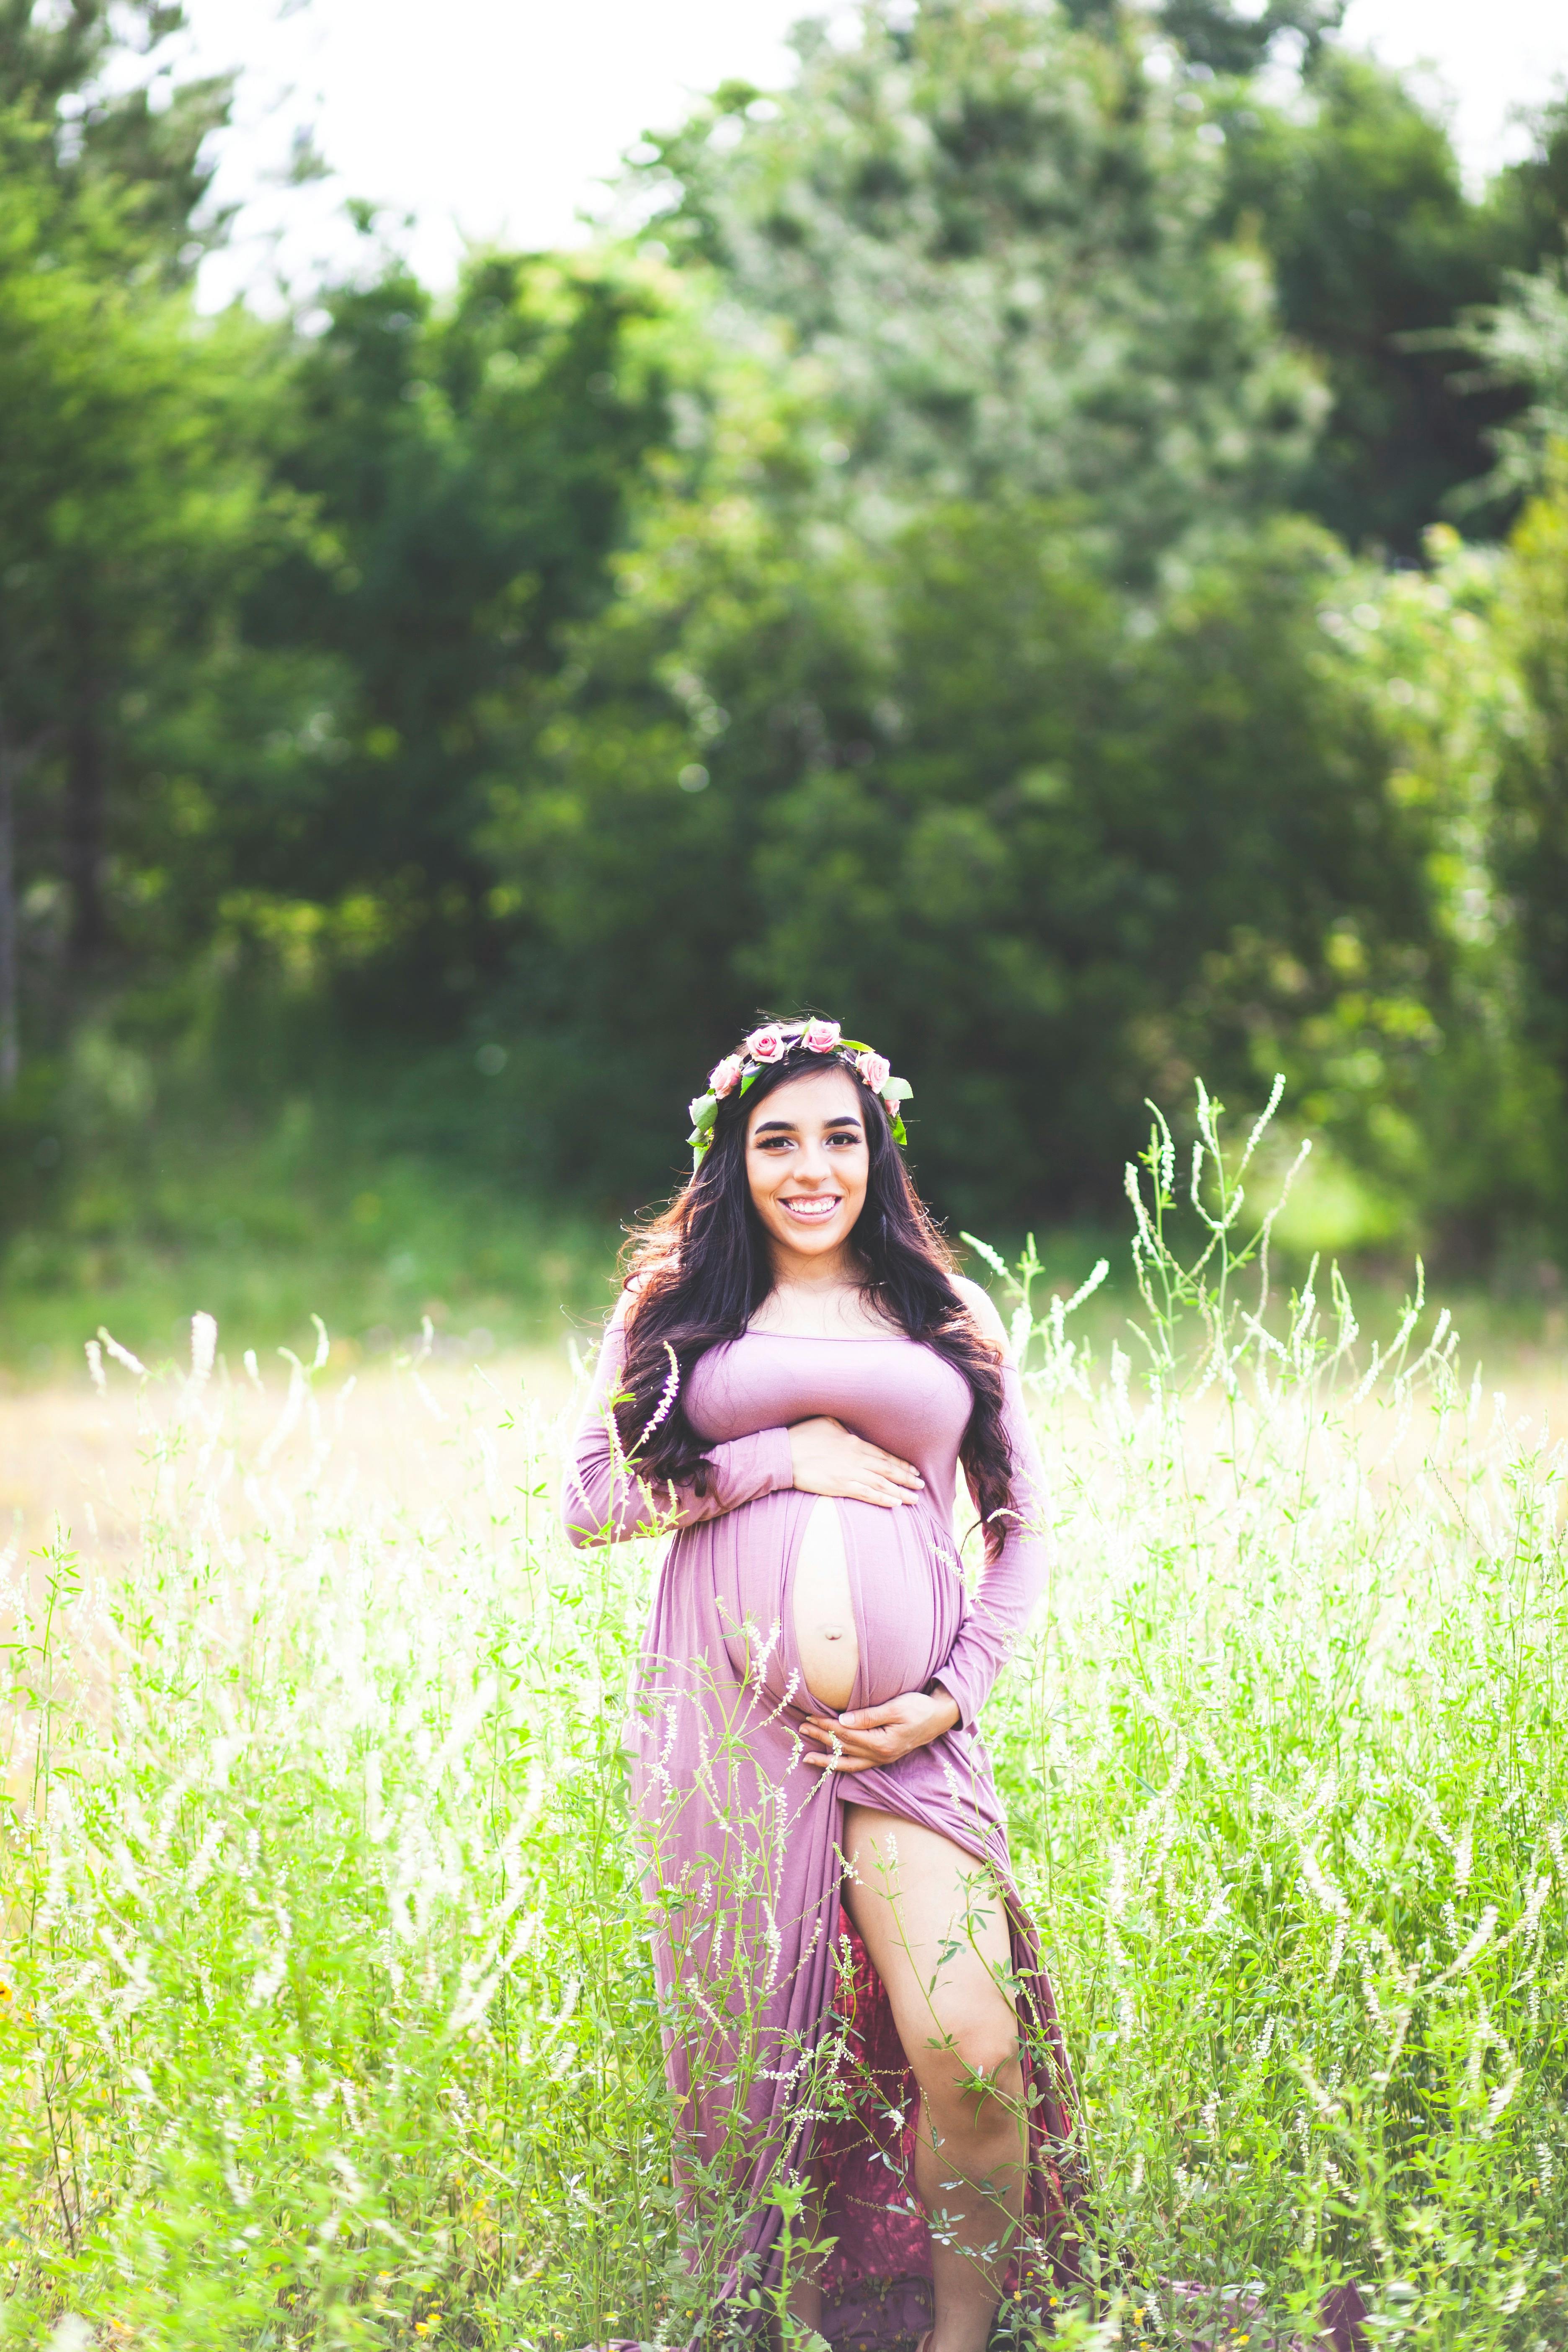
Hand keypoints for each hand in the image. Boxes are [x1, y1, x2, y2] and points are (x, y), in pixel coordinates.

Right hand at [788, 1416, 923, 1508]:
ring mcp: (849, 1473)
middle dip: (907, 1478)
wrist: (784, 1454)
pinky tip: (895, 1504)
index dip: (901, 1463)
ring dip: (901, 1491)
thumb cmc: (802, 1436)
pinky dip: (882, 1499)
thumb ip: (842, 1426)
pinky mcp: (840, 1486)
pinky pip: (867, 1494)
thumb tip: (849, 1429)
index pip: (884, 1455)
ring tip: (914, 1499)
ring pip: (882, 1484)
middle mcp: (857, 1458)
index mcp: (854, 1443)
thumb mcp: (825, 1421)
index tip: (913, 1470)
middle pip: (888, 1470)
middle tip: (922, 1485)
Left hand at [800, 1685, 960, 1773]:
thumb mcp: (896, 1708)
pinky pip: (858, 1765)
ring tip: (807, 1757)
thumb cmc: (919, 1708)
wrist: (939, 1717)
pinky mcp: (883, 1757)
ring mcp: (882, 1759)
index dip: (827, 1725)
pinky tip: (831, 1762)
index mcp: (882, 1743)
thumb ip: (868, 1716)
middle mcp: (880, 1755)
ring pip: (849, 1763)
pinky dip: (842, 1764)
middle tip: (801, 1729)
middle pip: (844, 1747)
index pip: (847, 1734)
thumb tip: (843, 1719)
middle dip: (821, 1738)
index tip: (810, 1716)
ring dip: (827, 1758)